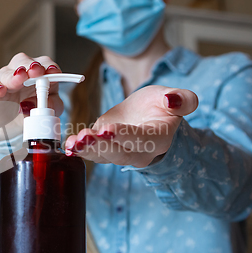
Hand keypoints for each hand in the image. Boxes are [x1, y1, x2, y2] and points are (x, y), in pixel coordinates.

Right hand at [0, 53, 62, 139]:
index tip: (53, 72)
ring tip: (19, 79)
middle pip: (24, 61)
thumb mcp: (49, 110)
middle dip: (31, 66)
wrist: (13, 126)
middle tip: (36, 71)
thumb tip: (46, 103)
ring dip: (14, 76)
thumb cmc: (32, 111)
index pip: (45, 64)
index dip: (49, 67)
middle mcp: (21, 72)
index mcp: (38, 74)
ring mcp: (4, 80)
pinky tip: (0, 90)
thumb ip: (53, 105)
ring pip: (7, 73)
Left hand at [64, 85, 198, 167]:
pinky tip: (68, 144)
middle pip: (120, 153)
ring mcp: (120, 153)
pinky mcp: (104, 150)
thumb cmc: (161, 105)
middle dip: (101, 146)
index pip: (143, 138)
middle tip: (85, 137)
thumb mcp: (176, 96)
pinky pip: (91, 153)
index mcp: (159, 138)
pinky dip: (79, 149)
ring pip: (103, 156)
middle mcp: (140, 152)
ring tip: (73, 142)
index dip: (125, 135)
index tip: (107, 129)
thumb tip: (173, 100)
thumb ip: (183, 99)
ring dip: (87, 149)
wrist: (147, 115)